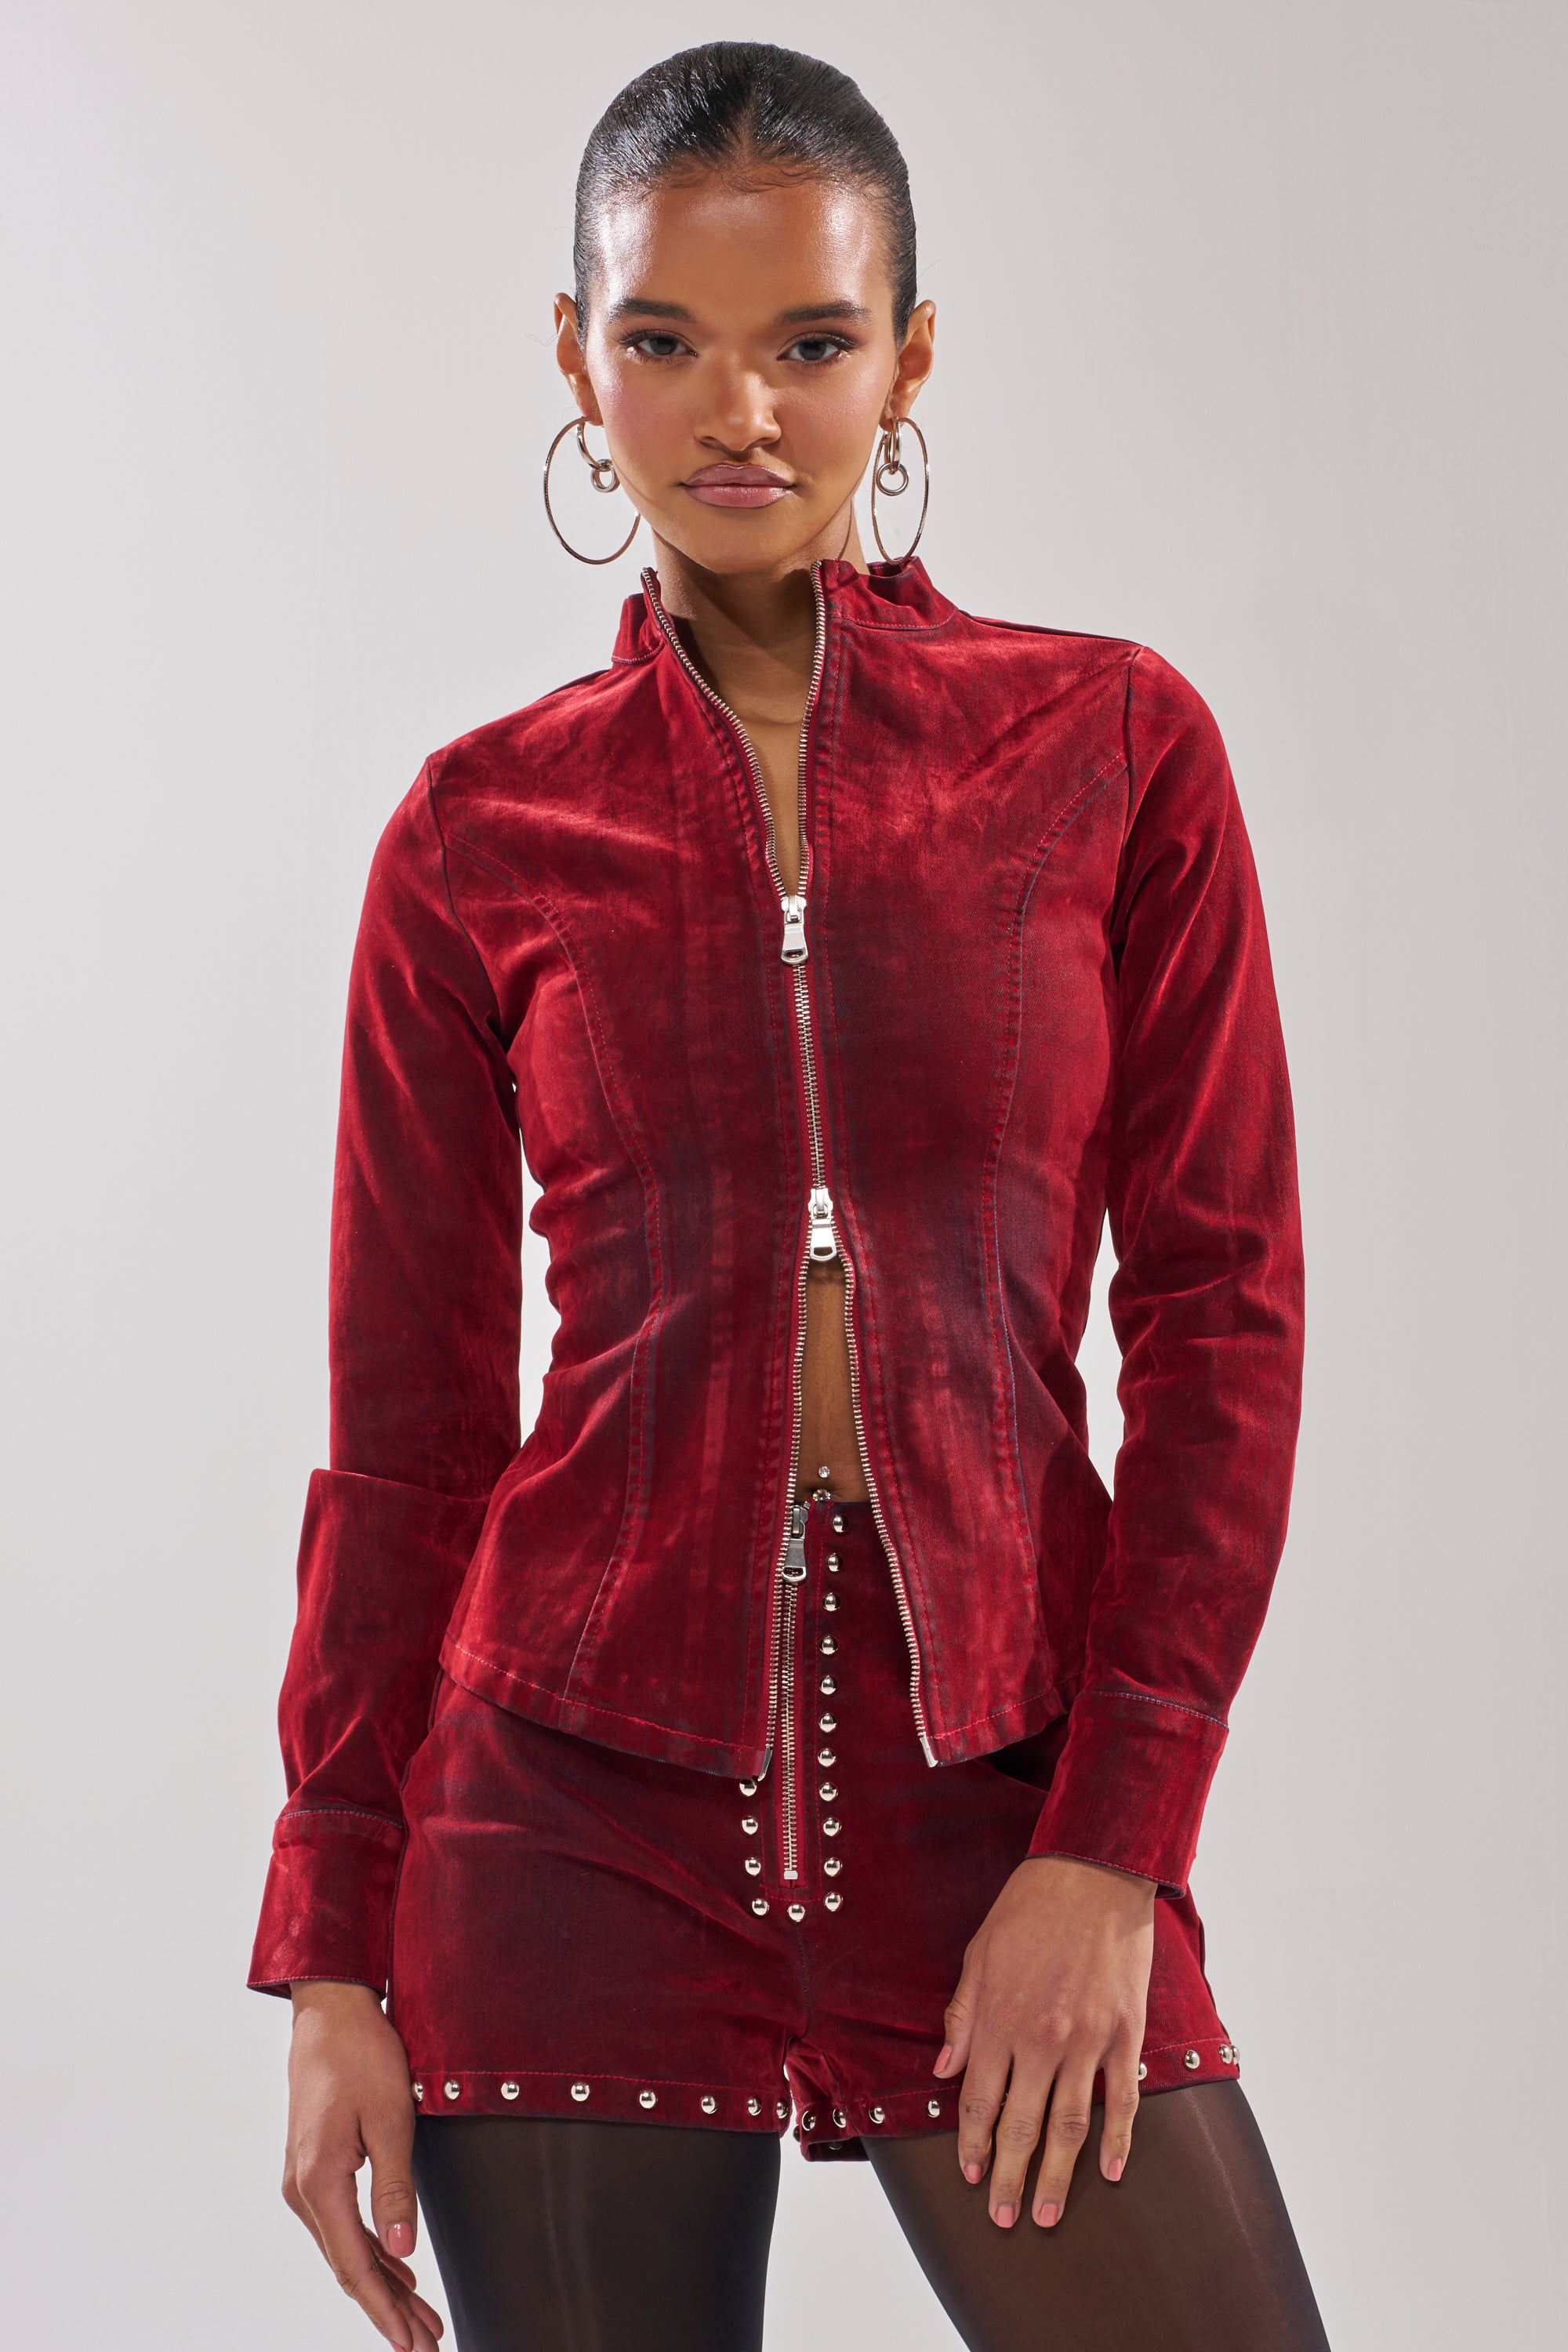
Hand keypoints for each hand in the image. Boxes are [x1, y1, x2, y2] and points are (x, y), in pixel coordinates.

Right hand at [283, 1981, 443, 2349]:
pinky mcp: (314, 2168)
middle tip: (428, 2341)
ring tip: (422, 2317)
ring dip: (384, 2283)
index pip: (356, 2266)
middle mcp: (303, 2190)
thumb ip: (396, 2186)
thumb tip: (405, 2249)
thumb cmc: (362, 2054)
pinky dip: (372, 2251)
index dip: (386, 2310)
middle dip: (389, 2308)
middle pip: (350, 2266)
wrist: (329, 2011)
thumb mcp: (390, 2117)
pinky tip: (398, 2268)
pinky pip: (343, 2224)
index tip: (413, 2344)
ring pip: (347, 2248)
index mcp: (319, 2183)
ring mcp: (304, 2181)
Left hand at [935, 1854, 1154, 2230]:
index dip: (975, 2144)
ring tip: (1047, 2214)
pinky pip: (1123, 2099)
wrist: (1094, 1872)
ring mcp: (1088, 2039)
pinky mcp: (1126, 2033)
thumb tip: (943, 2071)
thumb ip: (962, 2017)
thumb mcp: (979, 1954)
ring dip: (1058, 2175)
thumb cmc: (1030, 1908)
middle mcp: (1042, 2038)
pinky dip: (1119, 2140)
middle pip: (1022, 2125)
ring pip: (1070, 2125)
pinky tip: (1111, 2172)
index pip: (981, 2101)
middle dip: (1010, 2177)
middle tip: (1005, 2219)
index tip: (972, 2177)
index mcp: (1000, 2018)